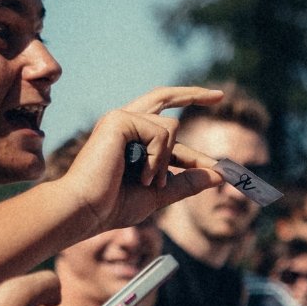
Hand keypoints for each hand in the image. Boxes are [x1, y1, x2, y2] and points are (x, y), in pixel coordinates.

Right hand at [49, 88, 226, 232]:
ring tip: (147, 182)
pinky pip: (160, 133)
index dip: (194, 152)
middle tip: (220, 94)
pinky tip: (140, 175)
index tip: (218, 167)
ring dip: (167, 160)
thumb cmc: (113, 205)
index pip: (168, 134)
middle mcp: (124, 122)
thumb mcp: (159, 193)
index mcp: (129, 138)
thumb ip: (187, 181)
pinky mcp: (119, 119)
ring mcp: (121, 118)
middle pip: (164, 97)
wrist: (86, 211)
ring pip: (170, 127)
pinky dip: (157, 158)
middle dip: (192, 94)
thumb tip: (219, 175)